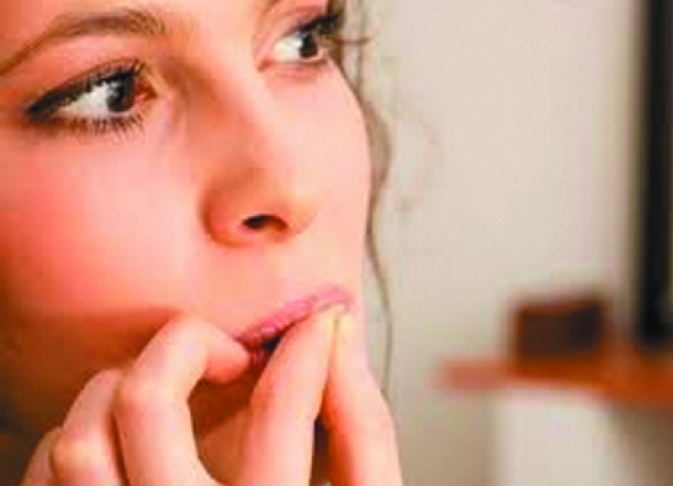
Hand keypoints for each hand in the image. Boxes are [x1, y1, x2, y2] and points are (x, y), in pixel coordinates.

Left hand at [19, 309, 402, 485]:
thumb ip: (363, 428)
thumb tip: (339, 341)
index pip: (282, 408)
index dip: (306, 347)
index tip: (316, 326)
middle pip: (146, 402)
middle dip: (187, 344)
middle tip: (229, 355)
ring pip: (81, 440)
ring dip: (122, 388)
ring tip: (173, 393)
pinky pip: (49, 481)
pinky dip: (80, 440)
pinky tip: (126, 440)